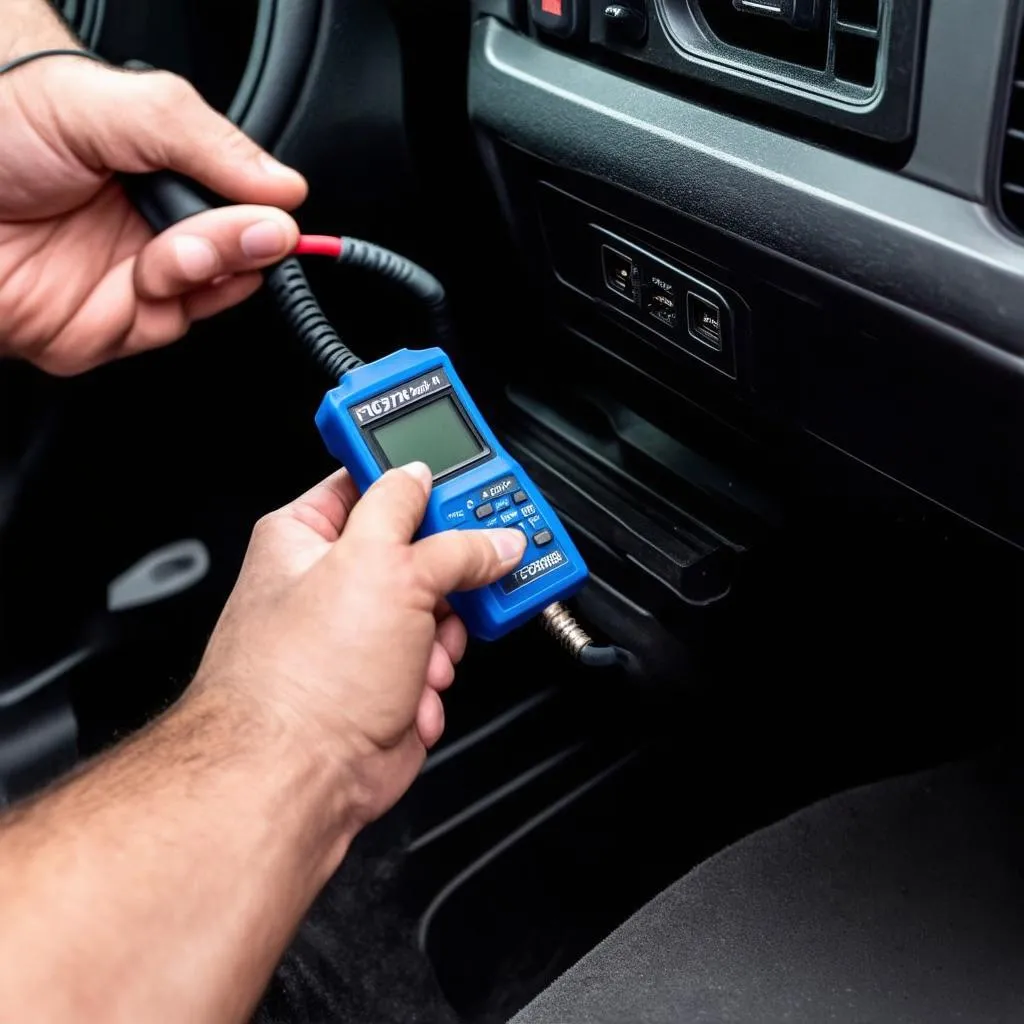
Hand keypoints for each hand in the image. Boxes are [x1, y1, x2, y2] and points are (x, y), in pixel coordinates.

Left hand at [0, 53, 306, 374]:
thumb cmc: (1, 120)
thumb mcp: (116, 106)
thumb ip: (207, 142)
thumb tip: (284, 186)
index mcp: (157, 181)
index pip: (237, 216)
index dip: (262, 226)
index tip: (277, 225)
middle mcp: (140, 235)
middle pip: (224, 269)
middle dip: (233, 255)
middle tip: (241, 235)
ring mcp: (112, 284)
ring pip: (187, 309)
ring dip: (191, 283)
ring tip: (174, 250)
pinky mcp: (79, 329)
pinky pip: (133, 342)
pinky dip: (141, 320)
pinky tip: (134, 286)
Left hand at [189, 464, 527, 827]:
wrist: (299, 778)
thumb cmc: (302, 676)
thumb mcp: (384, 569)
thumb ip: (443, 537)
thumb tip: (480, 528)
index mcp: (311, 535)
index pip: (373, 479)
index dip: (419, 474)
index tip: (461, 476)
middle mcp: (333, 581)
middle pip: (418, 545)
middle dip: (449, 569)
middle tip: (477, 564)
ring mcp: (363, 633)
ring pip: (439, 606)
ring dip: (446, 633)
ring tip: (428, 650)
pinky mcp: (388, 680)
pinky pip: (438, 657)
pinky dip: (436, 676)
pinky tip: (413, 690)